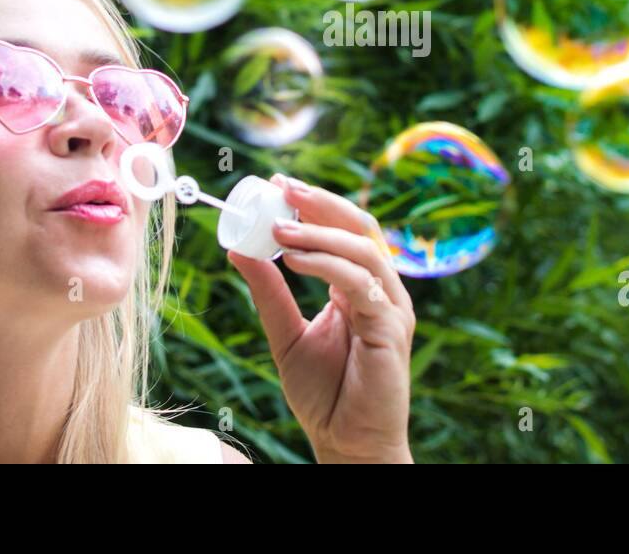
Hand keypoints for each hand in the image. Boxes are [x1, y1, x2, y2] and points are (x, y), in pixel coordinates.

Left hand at [227, 174, 414, 462]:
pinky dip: (328, 265)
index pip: (343, 229)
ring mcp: (391, 307)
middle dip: (321, 202)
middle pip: (359, 227)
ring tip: (280, 227)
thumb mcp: (285, 334)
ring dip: (320, 231)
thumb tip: (238, 250)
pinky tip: (296, 259)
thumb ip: (269, 292)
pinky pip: (361, 283)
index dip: (314, 204)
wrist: (346, 443)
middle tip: (282, 186)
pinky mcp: (391, 328)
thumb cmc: (324, 394)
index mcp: (358, 286)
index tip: (276, 185)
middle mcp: (380, 289)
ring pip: (363, 249)